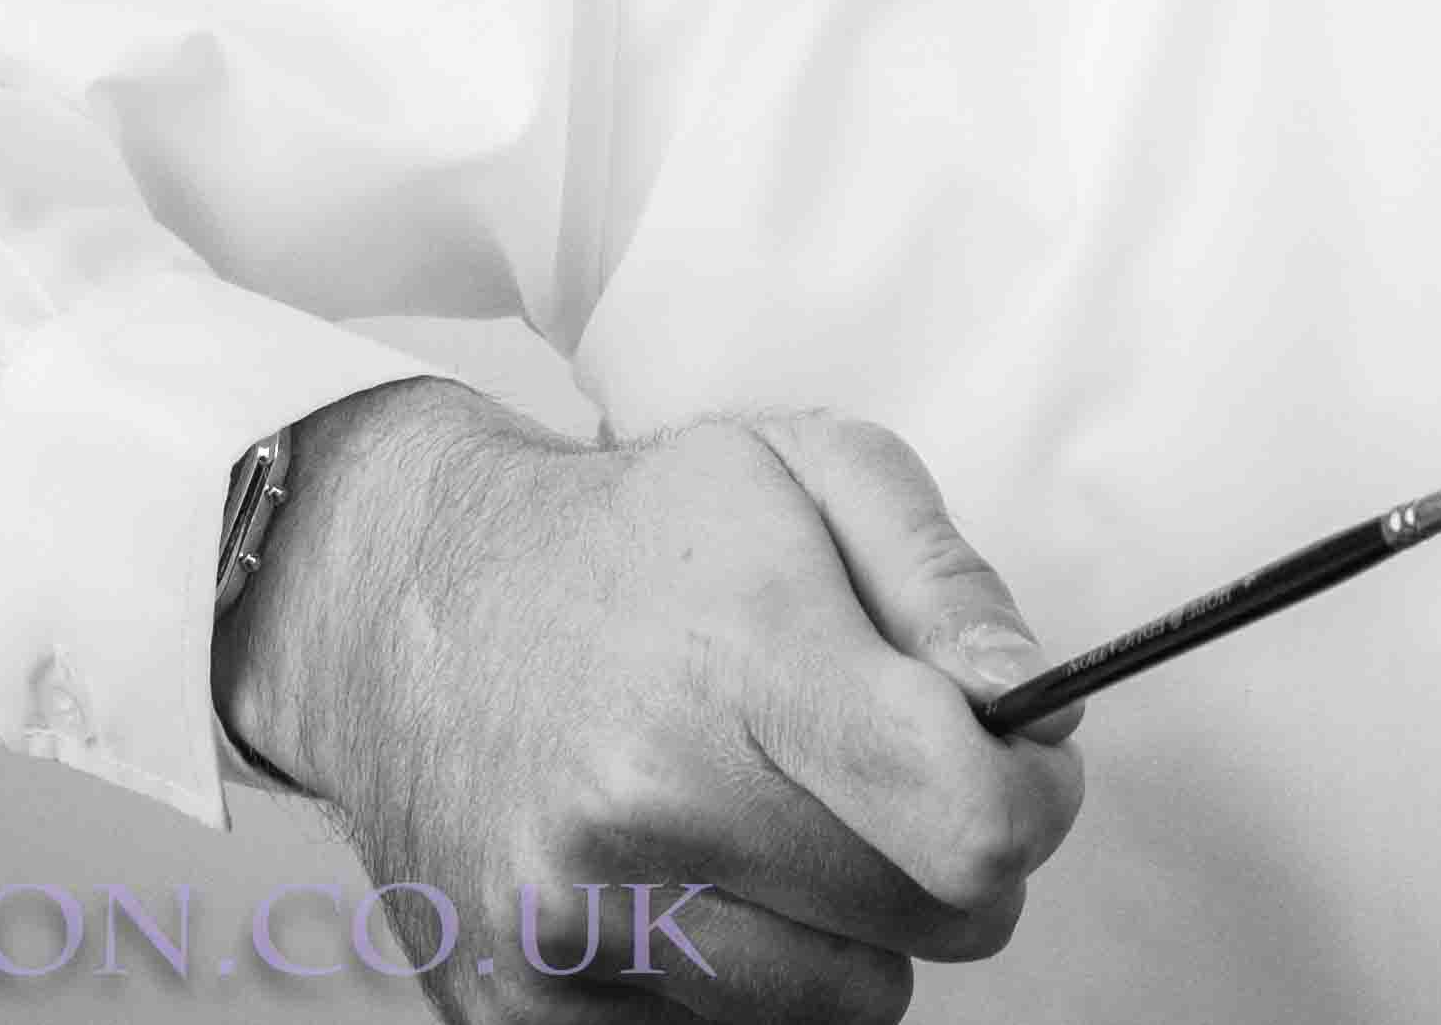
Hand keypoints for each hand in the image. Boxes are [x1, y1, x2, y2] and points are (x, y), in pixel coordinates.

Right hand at [216, 381, 1086, 1018]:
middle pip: (935, 922)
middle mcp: (639, 812)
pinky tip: (693, 871)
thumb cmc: (634, 538)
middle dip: (954, 856)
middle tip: (892, 777)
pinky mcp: (528, 1013)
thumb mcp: (803, 470)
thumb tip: (1037, 707)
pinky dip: (751, 975)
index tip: (1022, 762)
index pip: (966, 817)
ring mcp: (573, 928)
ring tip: (773, 814)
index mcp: (731, 668)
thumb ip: (944, 580)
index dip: (1035, 799)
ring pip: (851, 1003)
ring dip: (851, 925)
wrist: (403, 607)